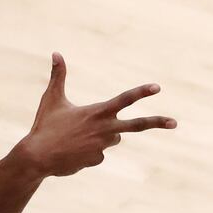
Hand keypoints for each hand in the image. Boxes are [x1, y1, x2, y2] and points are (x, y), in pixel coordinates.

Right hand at [21, 52, 176, 177]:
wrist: (37, 157)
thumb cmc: (44, 126)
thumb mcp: (51, 99)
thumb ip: (58, 76)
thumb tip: (56, 52)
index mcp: (96, 112)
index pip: (124, 99)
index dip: (141, 92)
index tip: (157, 87)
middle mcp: (104, 129)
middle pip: (136, 125)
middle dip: (157, 122)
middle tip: (175, 123)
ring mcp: (102, 146)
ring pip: (112, 137)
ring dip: (101, 135)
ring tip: (75, 138)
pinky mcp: (97, 159)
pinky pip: (98, 153)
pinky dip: (87, 150)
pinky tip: (71, 152)